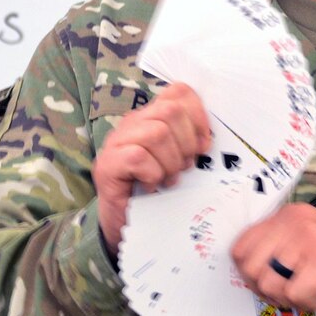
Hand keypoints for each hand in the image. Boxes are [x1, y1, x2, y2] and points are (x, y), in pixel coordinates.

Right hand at [93, 82, 210, 254]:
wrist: (125, 222)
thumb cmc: (156, 190)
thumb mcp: (179, 161)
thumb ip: (191, 142)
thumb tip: (208, 139)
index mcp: (152, 117)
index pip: (179, 92)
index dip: (198, 116)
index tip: (203, 146)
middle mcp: (132, 123)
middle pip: (171, 111)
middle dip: (185, 143)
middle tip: (182, 167)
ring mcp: (116, 142)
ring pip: (156, 133)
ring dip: (169, 162)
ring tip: (167, 178)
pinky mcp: (107, 164)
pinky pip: (138, 156)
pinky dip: (152, 174)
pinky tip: (151, 185)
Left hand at [231, 203, 315, 315]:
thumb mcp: (304, 250)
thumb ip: (275, 252)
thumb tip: (241, 269)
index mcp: (290, 215)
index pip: (240, 247)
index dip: (252, 274)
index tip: (277, 281)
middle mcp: (298, 221)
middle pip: (249, 268)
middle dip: (270, 289)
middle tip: (298, 289)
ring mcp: (312, 240)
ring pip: (269, 284)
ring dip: (293, 298)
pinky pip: (295, 295)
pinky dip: (311, 304)